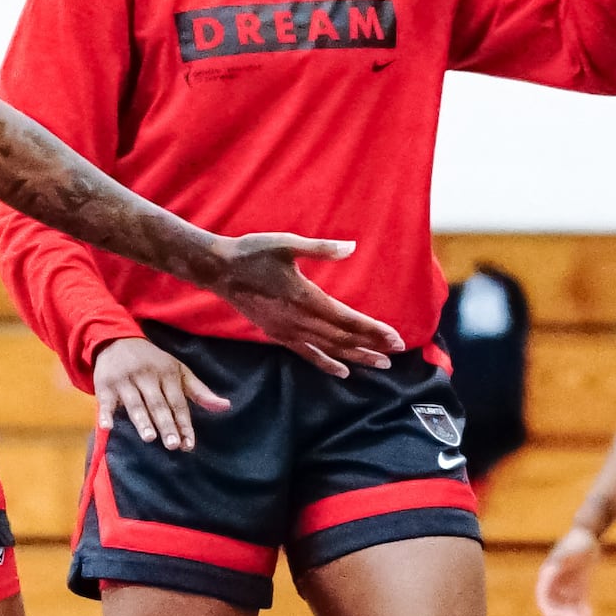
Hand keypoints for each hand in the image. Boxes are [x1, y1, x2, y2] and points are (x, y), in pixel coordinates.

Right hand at [91, 337, 223, 452]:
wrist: (117, 339)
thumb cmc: (153, 361)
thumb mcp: (178, 371)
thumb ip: (199, 391)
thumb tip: (226, 406)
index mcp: (167, 373)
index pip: (178, 402)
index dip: (183, 424)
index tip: (188, 445)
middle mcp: (147, 376)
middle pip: (158, 404)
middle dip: (165, 424)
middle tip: (172, 445)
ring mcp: (125, 380)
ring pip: (135, 403)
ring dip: (141, 420)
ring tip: (149, 438)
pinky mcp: (104, 383)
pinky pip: (105, 400)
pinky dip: (105, 413)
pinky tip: (107, 427)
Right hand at [198, 233, 398, 375]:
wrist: (219, 270)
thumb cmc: (253, 252)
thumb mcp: (287, 242)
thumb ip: (321, 248)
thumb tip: (350, 247)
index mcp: (305, 297)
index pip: (347, 319)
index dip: (373, 330)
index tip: (395, 338)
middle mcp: (298, 320)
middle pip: (342, 339)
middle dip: (371, 346)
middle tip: (396, 354)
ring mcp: (287, 330)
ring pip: (328, 350)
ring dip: (356, 357)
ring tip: (380, 365)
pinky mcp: (277, 334)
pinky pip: (307, 354)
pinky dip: (326, 364)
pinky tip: (343, 372)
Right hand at [535, 527, 603, 615]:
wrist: (588, 537)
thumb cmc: (576, 542)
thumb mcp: (569, 551)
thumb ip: (559, 560)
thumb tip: (548, 569)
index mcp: (549, 575)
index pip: (543, 595)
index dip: (547, 606)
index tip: (553, 614)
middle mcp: (556, 584)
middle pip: (555, 605)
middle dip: (562, 613)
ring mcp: (568, 587)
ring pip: (567, 607)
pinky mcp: (579, 589)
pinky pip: (579, 604)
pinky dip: (582, 612)